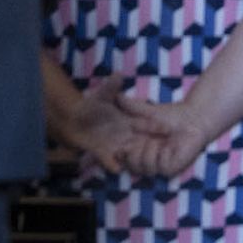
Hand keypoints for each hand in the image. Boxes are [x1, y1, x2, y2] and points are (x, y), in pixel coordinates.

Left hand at [59, 78, 175, 174]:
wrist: (74, 120)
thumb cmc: (91, 106)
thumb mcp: (102, 96)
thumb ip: (111, 87)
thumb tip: (118, 74)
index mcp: (128, 121)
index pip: (145, 123)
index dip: (156, 126)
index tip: (169, 128)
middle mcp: (124, 135)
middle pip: (141, 141)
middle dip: (151, 146)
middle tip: (164, 151)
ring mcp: (114, 145)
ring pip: (129, 153)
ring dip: (134, 157)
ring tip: (143, 163)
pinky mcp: (102, 153)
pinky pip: (110, 161)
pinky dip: (113, 165)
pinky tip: (117, 168)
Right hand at [124, 108, 211, 181]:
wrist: (194, 118)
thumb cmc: (172, 115)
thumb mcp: (147, 111)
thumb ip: (131, 106)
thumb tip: (117, 96)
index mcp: (140, 149)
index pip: (121, 158)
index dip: (116, 153)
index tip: (116, 144)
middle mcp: (147, 160)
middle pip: (128, 166)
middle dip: (130, 151)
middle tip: (139, 136)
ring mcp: (158, 166)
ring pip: (139, 168)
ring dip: (145, 151)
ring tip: (155, 138)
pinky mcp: (170, 169)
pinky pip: (156, 167)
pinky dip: (156, 154)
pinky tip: (165, 145)